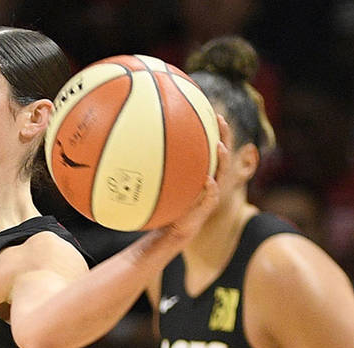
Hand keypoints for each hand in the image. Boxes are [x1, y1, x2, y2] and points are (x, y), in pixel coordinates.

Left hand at [160, 114, 231, 245]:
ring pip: (223, 174)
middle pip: (222, 154)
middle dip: (224, 136)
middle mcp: (209, 180)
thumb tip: (129, 152)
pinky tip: (208, 181)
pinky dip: (211, 189)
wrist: (168, 231)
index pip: (211, 147)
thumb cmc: (164, 207)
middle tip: (219, 119)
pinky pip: (211, 198)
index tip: (210, 111)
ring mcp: (210, 194)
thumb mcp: (157, 187)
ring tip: (220, 147)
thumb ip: (151, 171)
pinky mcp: (205, 210)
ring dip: (223, 159)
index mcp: (200, 173)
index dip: (214, 130)